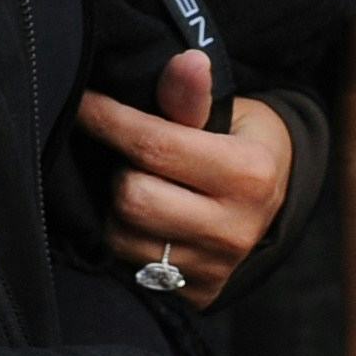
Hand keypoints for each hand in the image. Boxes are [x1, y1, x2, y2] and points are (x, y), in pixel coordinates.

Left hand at [78, 50, 291, 307]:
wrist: (271, 201)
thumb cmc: (238, 142)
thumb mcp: (226, 111)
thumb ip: (192, 96)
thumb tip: (188, 61)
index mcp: (249, 174)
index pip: (154, 145)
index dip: (107, 118)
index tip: (83, 102)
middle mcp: (235, 229)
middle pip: (132, 198)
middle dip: (119, 168)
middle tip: (125, 153)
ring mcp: (215, 269)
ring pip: (122, 237)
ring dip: (113, 207)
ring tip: (134, 182)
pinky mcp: (195, 294)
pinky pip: (129, 267)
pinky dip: (123, 238)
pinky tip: (137, 217)